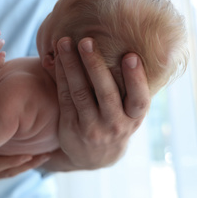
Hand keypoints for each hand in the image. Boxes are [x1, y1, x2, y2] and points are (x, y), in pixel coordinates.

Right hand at [0, 109, 50, 183]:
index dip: (11, 162)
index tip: (29, 155)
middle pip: (6, 173)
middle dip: (27, 165)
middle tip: (46, 154)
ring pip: (9, 174)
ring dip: (28, 166)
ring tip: (47, 154)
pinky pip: (7, 171)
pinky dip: (21, 164)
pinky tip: (36, 155)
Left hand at [53, 37, 149, 169]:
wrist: (93, 157)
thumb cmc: (115, 123)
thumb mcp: (129, 115)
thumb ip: (130, 90)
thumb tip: (134, 49)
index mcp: (133, 118)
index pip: (139, 100)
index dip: (136, 79)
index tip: (131, 55)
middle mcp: (114, 125)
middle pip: (106, 93)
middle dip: (95, 65)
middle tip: (86, 41)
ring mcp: (91, 127)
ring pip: (80, 93)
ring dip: (71, 66)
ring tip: (64, 43)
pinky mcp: (70, 126)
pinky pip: (65, 97)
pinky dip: (61, 76)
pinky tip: (57, 59)